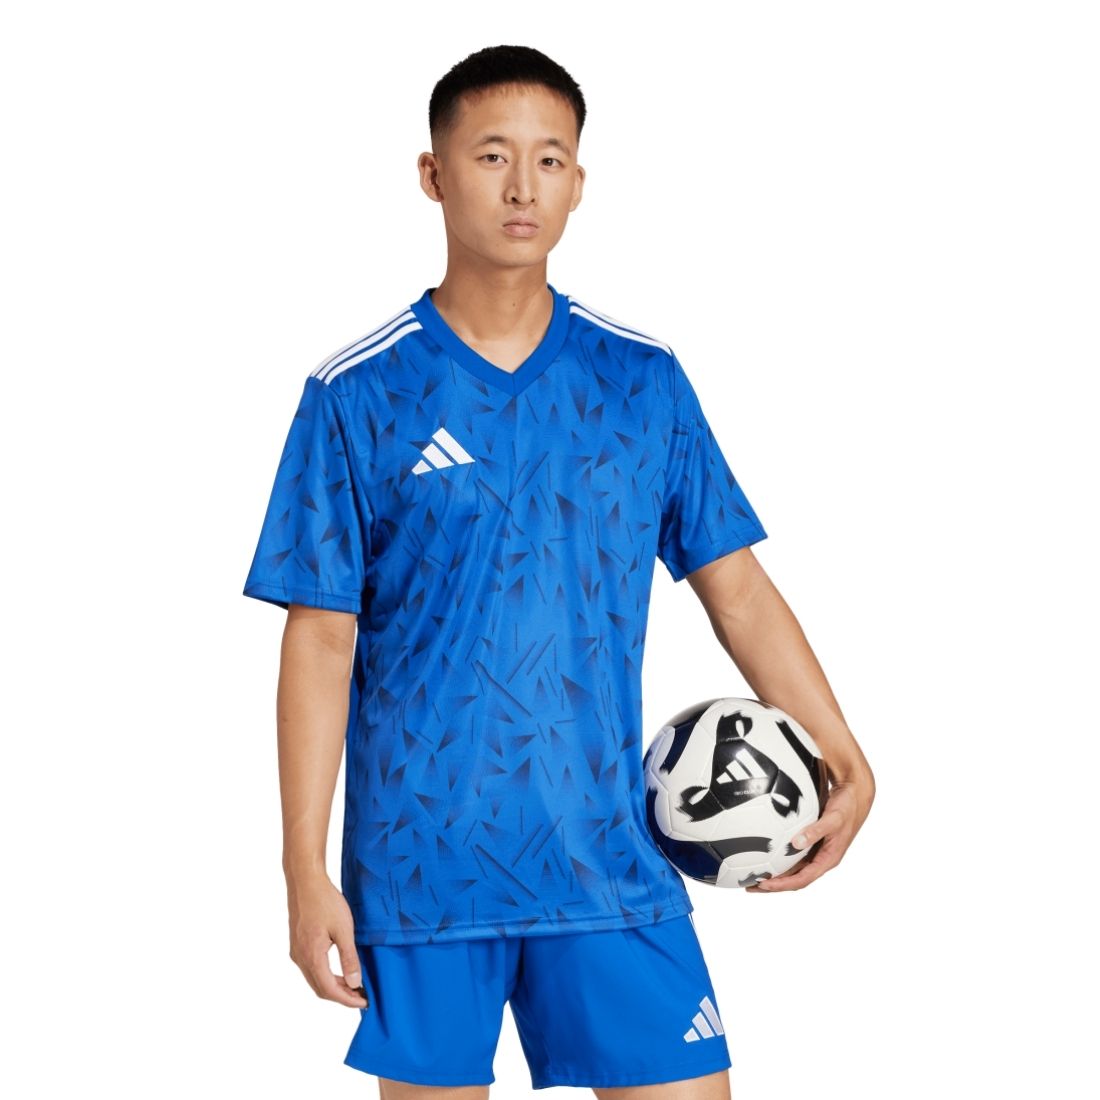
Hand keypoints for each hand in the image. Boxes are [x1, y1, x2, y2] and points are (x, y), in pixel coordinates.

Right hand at [286, 871, 368, 1007]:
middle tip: (362, 996)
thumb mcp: (343, 929)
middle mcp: (300, 959)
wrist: (305, 881)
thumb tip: (354, 983)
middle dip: (341, 996)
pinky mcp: (297, 945)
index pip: (329, 990)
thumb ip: (349, 957)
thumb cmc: (325, 901)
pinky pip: (311, 969)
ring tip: (353, 985)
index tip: (364, 1002)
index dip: (347, 1000)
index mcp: (311, 957)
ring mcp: (296, 952)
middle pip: (320, 988)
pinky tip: (338, 970)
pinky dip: (325, 975)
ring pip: (314, 979)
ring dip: (333, 986)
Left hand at [746, 775, 873, 892]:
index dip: (783, 884)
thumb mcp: (833, 819)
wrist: (855, 796)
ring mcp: (816, 851)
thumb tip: (796, 843)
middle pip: (794, 878)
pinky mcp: (812, 841)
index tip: (764, 884)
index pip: (802, 879)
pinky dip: (779, 857)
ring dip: (774, 873)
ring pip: (793, 868)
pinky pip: (793, 854)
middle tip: (750, 886)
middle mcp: (821, 859)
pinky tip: (764, 853)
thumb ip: (816, 831)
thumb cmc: (847, 809)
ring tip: (752, 874)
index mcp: (828, 859)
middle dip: (773, 885)